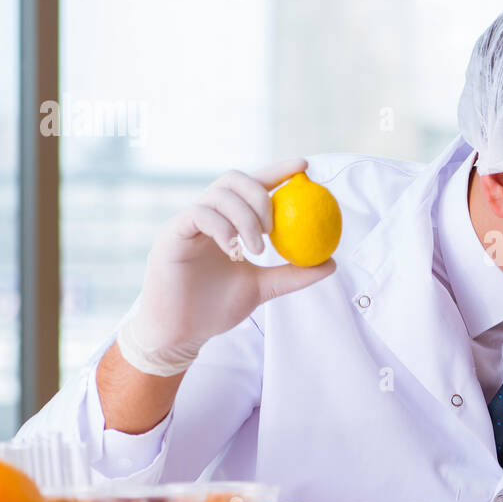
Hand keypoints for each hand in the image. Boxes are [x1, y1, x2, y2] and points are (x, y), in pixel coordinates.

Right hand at [115, 158, 336, 375]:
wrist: (182, 334)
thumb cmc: (216, 309)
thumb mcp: (264, 288)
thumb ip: (293, 273)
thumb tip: (331, 262)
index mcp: (226, 221)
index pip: (252, 185)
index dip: (277, 171)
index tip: (304, 167)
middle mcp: (205, 215)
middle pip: (233, 179)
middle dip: (259, 193)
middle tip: (275, 225)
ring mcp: (186, 223)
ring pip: (218, 195)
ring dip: (245, 217)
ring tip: (257, 249)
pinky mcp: (171, 235)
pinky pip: (197, 214)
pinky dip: (222, 227)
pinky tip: (234, 250)